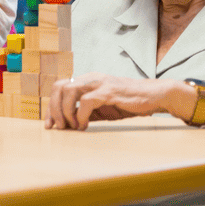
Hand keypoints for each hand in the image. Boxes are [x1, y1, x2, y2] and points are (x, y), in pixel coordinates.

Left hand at [44, 73, 189, 129]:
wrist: (155, 96)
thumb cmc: (128, 103)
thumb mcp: (102, 108)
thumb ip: (86, 112)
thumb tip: (68, 124)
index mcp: (87, 80)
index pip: (59, 87)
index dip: (51, 106)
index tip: (50, 124)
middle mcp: (90, 78)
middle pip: (59, 87)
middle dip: (54, 108)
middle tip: (58, 127)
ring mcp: (100, 83)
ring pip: (69, 90)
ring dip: (65, 111)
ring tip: (71, 127)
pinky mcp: (109, 91)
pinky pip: (87, 101)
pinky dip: (81, 114)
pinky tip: (84, 125)